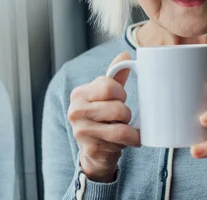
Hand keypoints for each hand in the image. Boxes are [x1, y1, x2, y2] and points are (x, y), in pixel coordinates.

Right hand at [67, 52, 140, 181]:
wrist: (94, 152)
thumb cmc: (102, 118)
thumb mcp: (106, 96)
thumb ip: (115, 76)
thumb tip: (125, 55)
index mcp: (79, 93)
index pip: (108, 86)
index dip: (120, 94)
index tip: (120, 99)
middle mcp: (76, 111)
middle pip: (117, 107)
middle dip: (126, 113)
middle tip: (122, 118)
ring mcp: (81, 131)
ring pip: (120, 126)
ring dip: (129, 128)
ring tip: (125, 129)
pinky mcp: (91, 147)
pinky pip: (121, 141)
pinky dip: (131, 140)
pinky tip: (128, 140)